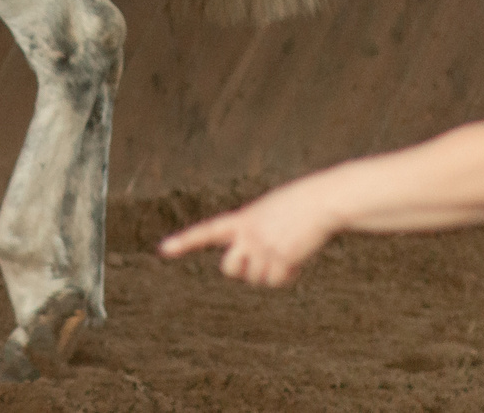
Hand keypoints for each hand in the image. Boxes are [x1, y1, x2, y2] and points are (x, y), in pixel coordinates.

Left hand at [158, 181, 342, 287]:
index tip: (164, 250)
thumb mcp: (266, 213)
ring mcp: (263, 247)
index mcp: (241, 219)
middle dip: (242, 271)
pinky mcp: (281, 258)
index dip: (185, 242)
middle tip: (261, 259)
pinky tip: (296, 258)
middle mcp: (247, 234)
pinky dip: (287, 275)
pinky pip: (276, 281)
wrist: (320, 202)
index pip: (207, 231)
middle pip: (229, 269)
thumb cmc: (296, 205)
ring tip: (286, 249)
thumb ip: (250, 232)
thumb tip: (246, 264)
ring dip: (270, 272)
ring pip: (255, 278)